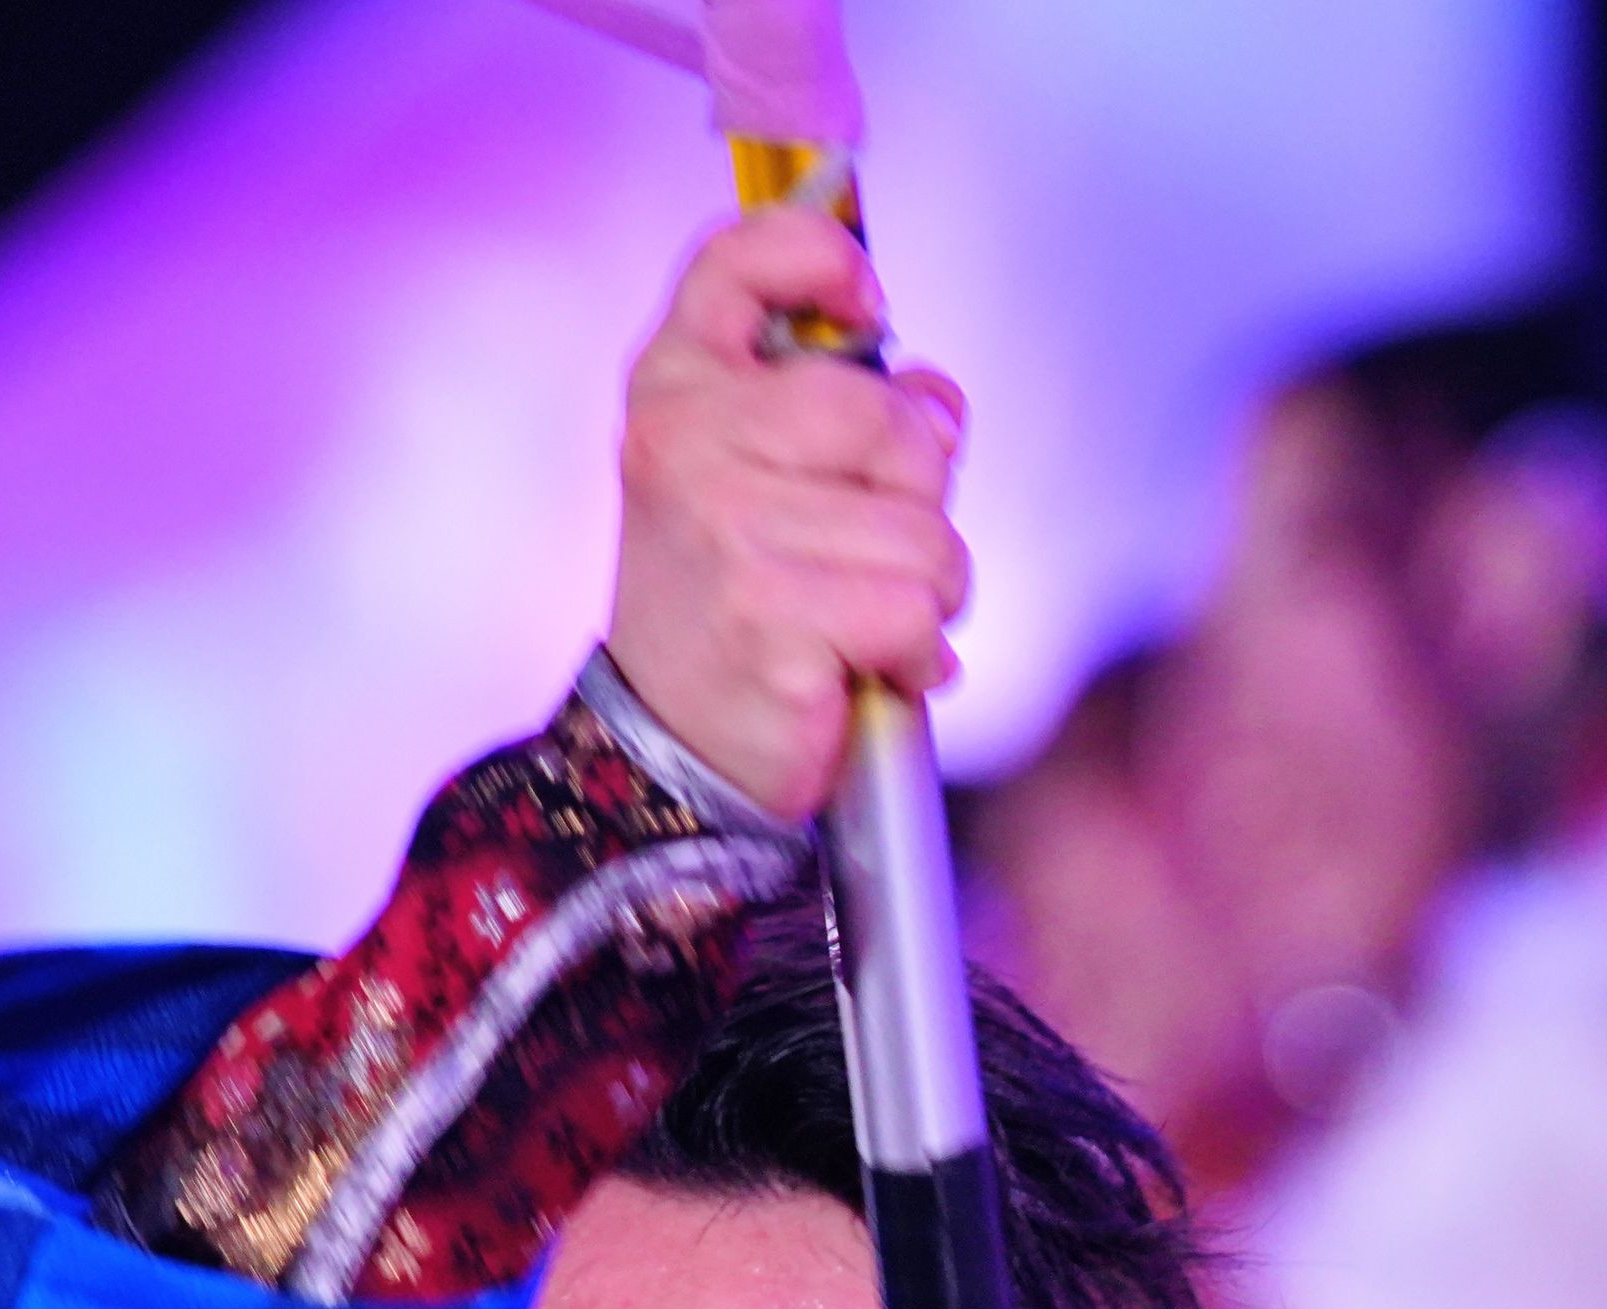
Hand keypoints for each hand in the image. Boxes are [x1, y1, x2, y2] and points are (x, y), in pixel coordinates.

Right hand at [607, 208, 969, 822]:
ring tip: (865, 622)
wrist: (667, 752)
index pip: (740, 259)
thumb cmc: (729, 609)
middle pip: (888, 420)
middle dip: (915, 496)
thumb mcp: (764, 486)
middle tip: (866, 551)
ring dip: (926, 589)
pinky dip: (916, 652)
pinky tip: (870, 669)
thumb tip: (938, 402)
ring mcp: (728, 532)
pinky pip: (913, 608)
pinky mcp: (772, 618)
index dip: (822, 258)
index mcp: (676, 390)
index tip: (866, 304)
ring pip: (921, 529)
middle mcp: (690, 446)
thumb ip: (852, 417)